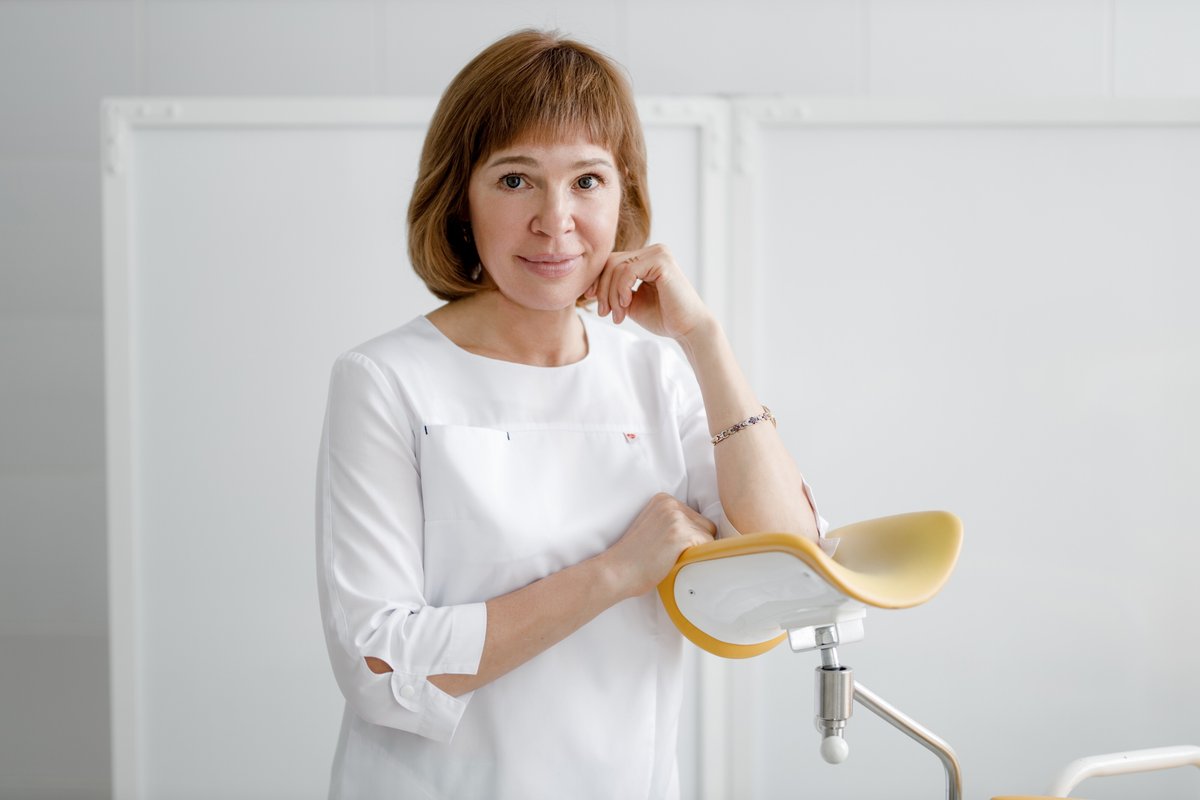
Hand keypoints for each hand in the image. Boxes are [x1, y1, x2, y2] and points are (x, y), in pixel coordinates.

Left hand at [586, 244, 713, 339]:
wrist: (688, 329)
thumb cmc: (663, 317)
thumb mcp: (630, 302)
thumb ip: (614, 289)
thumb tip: (590, 285)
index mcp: (646, 258)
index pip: (611, 262)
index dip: (598, 281)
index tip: (592, 301)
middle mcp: (653, 251)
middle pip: (611, 262)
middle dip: (603, 290)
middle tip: (605, 313)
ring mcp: (658, 253)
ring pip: (616, 267)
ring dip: (611, 294)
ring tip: (618, 315)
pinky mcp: (662, 260)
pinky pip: (627, 271)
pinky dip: (621, 289)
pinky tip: (627, 304)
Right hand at [601, 493, 716, 598]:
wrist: (617, 571)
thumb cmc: (634, 558)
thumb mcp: (653, 527)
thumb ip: (672, 523)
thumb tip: (700, 534)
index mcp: (664, 500)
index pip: (696, 517)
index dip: (689, 537)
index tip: (670, 547)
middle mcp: (671, 503)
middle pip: (706, 525)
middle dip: (695, 543)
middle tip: (671, 555)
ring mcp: (676, 517)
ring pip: (709, 537)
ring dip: (696, 551)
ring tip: (672, 559)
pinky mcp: (681, 533)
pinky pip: (708, 547)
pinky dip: (698, 559)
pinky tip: (676, 563)